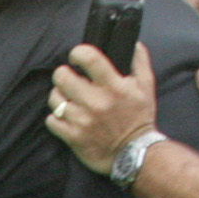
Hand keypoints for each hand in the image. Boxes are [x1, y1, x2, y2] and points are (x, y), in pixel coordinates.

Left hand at [47, 41, 158, 175]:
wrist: (135, 154)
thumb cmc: (139, 118)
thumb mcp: (146, 86)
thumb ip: (139, 61)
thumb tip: (132, 43)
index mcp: (113, 86)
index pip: (88, 58)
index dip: (77, 53)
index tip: (76, 58)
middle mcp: (96, 102)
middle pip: (62, 77)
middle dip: (63, 74)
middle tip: (68, 79)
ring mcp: (82, 120)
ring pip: (54, 99)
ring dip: (58, 96)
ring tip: (67, 99)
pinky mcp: (73, 137)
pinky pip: (52, 121)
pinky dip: (56, 118)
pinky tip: (65, 117)